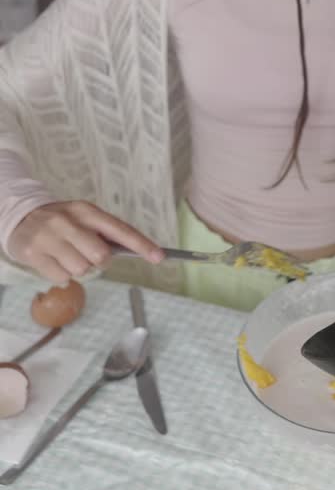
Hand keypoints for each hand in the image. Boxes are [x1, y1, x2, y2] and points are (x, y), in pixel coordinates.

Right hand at [7, 201, 164, 284]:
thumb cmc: (61, 222)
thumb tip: (135, 251)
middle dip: (99, 261)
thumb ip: (104, 233)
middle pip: (101, 256)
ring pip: (81, 270)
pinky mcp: (34, 253)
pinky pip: (62, 278)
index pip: (119, 229)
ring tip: (67, 257)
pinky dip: (62, 275)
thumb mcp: (82, 219)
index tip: (160, 257)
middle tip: (87, 255)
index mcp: (86, 211)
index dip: (141, 244)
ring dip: (79, 269)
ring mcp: (50, 237)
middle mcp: (68, 221)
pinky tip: (54, 262)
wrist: (19, 217)